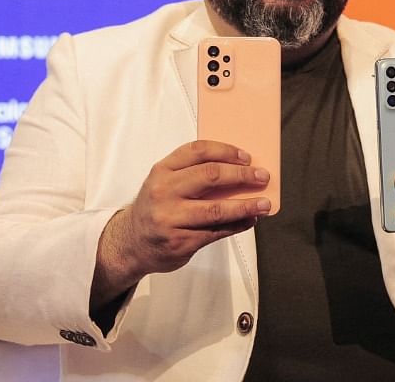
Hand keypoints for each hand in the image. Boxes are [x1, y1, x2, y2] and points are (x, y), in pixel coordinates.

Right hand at [93, 140, 270, 306]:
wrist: (130, 243)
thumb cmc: (156, 207)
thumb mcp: (164, 182)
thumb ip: (192, 173)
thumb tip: (238, 170)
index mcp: (162, 171)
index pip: (197, 151)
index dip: (226, 151)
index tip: (246, 157)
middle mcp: (164, 192)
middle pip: (211, 176)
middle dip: (242, 176)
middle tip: (262, 177)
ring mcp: (171, 218)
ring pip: (216, 209)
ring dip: (246, 206)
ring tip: (264, 204)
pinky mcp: (180, 242)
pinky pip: (216, 232)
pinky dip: (237, 225)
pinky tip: (250, 220)